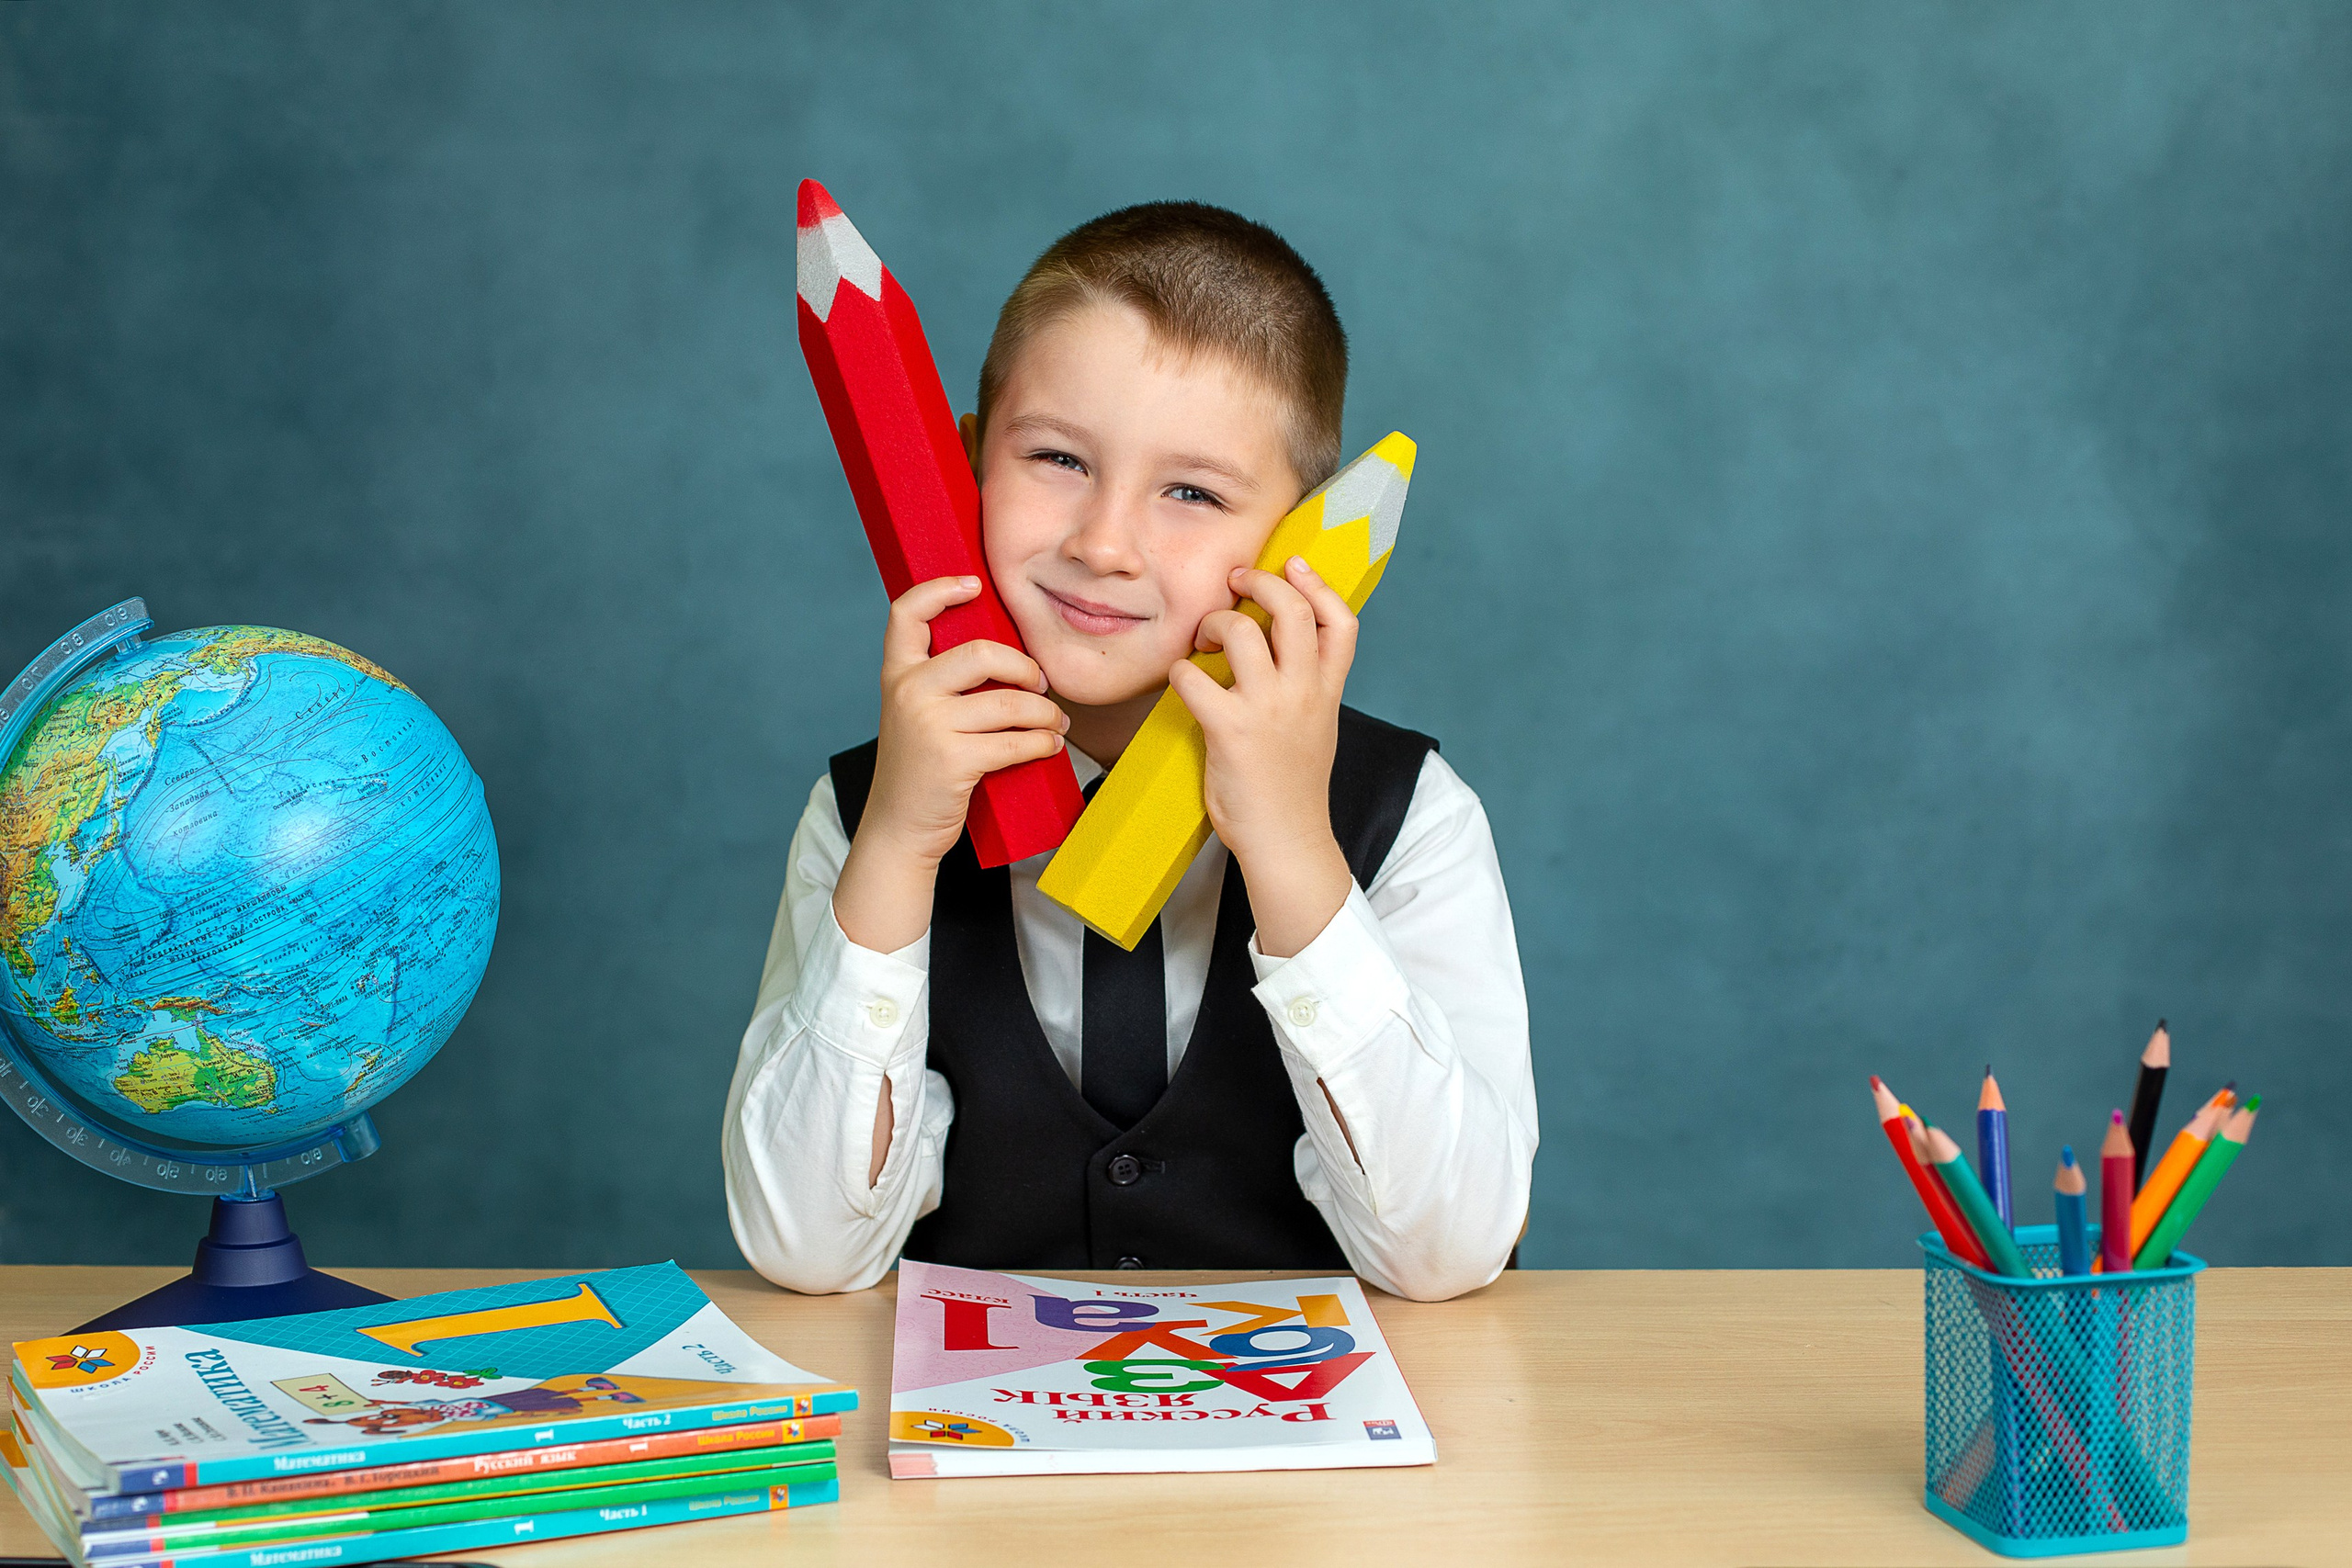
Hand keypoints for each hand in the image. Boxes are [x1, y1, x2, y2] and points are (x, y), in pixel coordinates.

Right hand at [834, 576, 1067, 952]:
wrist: (899, 829)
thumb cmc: (919, 770)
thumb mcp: (916, 716)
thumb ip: (942, 684)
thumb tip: (1009, 657)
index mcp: (897, 674)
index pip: (906, 613)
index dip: (940, 589)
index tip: (974, 585)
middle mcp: (908, 692)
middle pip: (982, 652)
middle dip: (1025, 667)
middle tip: (1041, 685)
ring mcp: (929, 725)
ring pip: (1010, 702)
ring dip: (1045, 714)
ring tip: (1056, 724)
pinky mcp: (952, 760)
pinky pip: (1015, 741)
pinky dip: (1042, 743)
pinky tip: (1050, 746)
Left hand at [1169, 556, 1356, 958]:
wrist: (1287, 841)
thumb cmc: (1291, 790)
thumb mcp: (1315, 729)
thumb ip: (1304, 689)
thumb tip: (1271, 650)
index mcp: (1328, 692)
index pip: (1342, 622)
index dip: (1319, 585)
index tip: (1295, 564)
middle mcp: (1304, 693)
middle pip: (1292, 610)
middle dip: (1260, 582)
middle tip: (1236, 582)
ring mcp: (1269, 709)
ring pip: (1243, 631)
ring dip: (1214, 624)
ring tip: (1205, 640)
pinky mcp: (1231, 729)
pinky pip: (1195, 676)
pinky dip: (1181, 671)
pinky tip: (1183, 682)